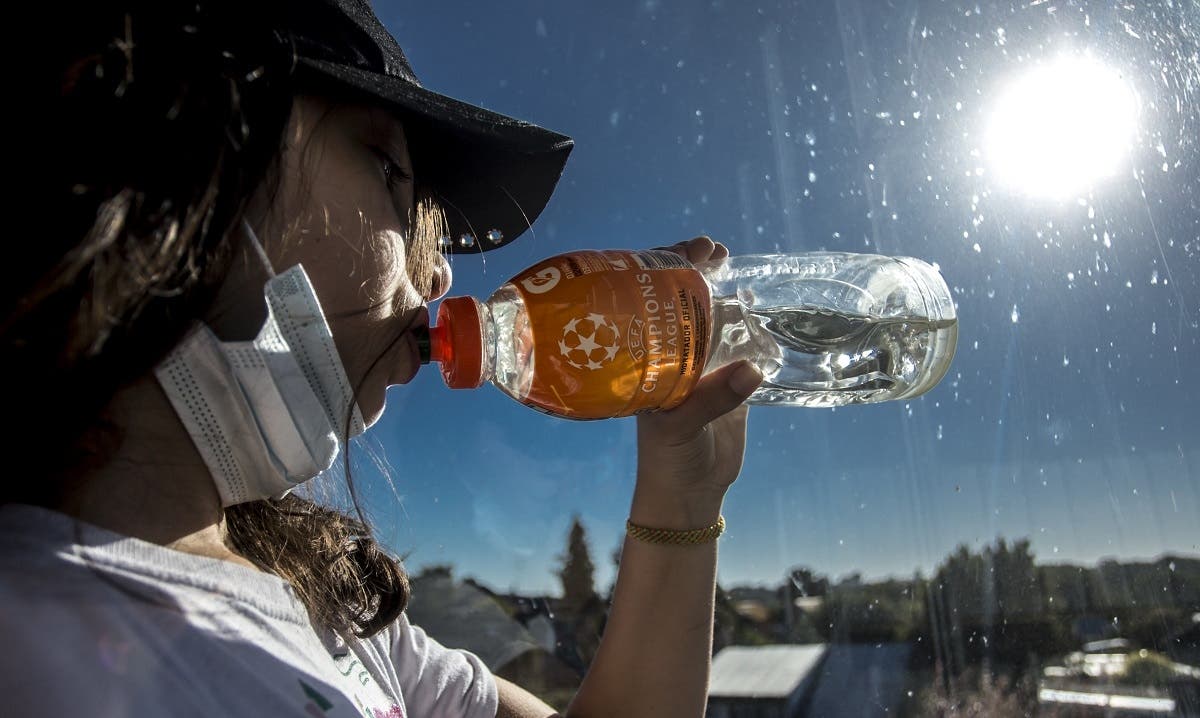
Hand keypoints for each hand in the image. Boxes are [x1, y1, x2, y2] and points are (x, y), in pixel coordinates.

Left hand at [631, 237, 762, 528]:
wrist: (690, 492)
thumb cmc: (669, 459)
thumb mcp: (682, 429)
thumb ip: (713, 400)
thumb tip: (751, 371)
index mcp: (647, 361)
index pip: (650, 305)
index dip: (664, 272)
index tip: (687, 252)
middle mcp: (668, 356)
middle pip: (679, 301)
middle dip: (693, 271)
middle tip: (715, 250)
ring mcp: (697, 364)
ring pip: (707, 316)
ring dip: (718, 289)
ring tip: (730, 262)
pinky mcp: (725, 378)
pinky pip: (734, 341)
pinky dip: (743, 320)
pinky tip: (752, 300)